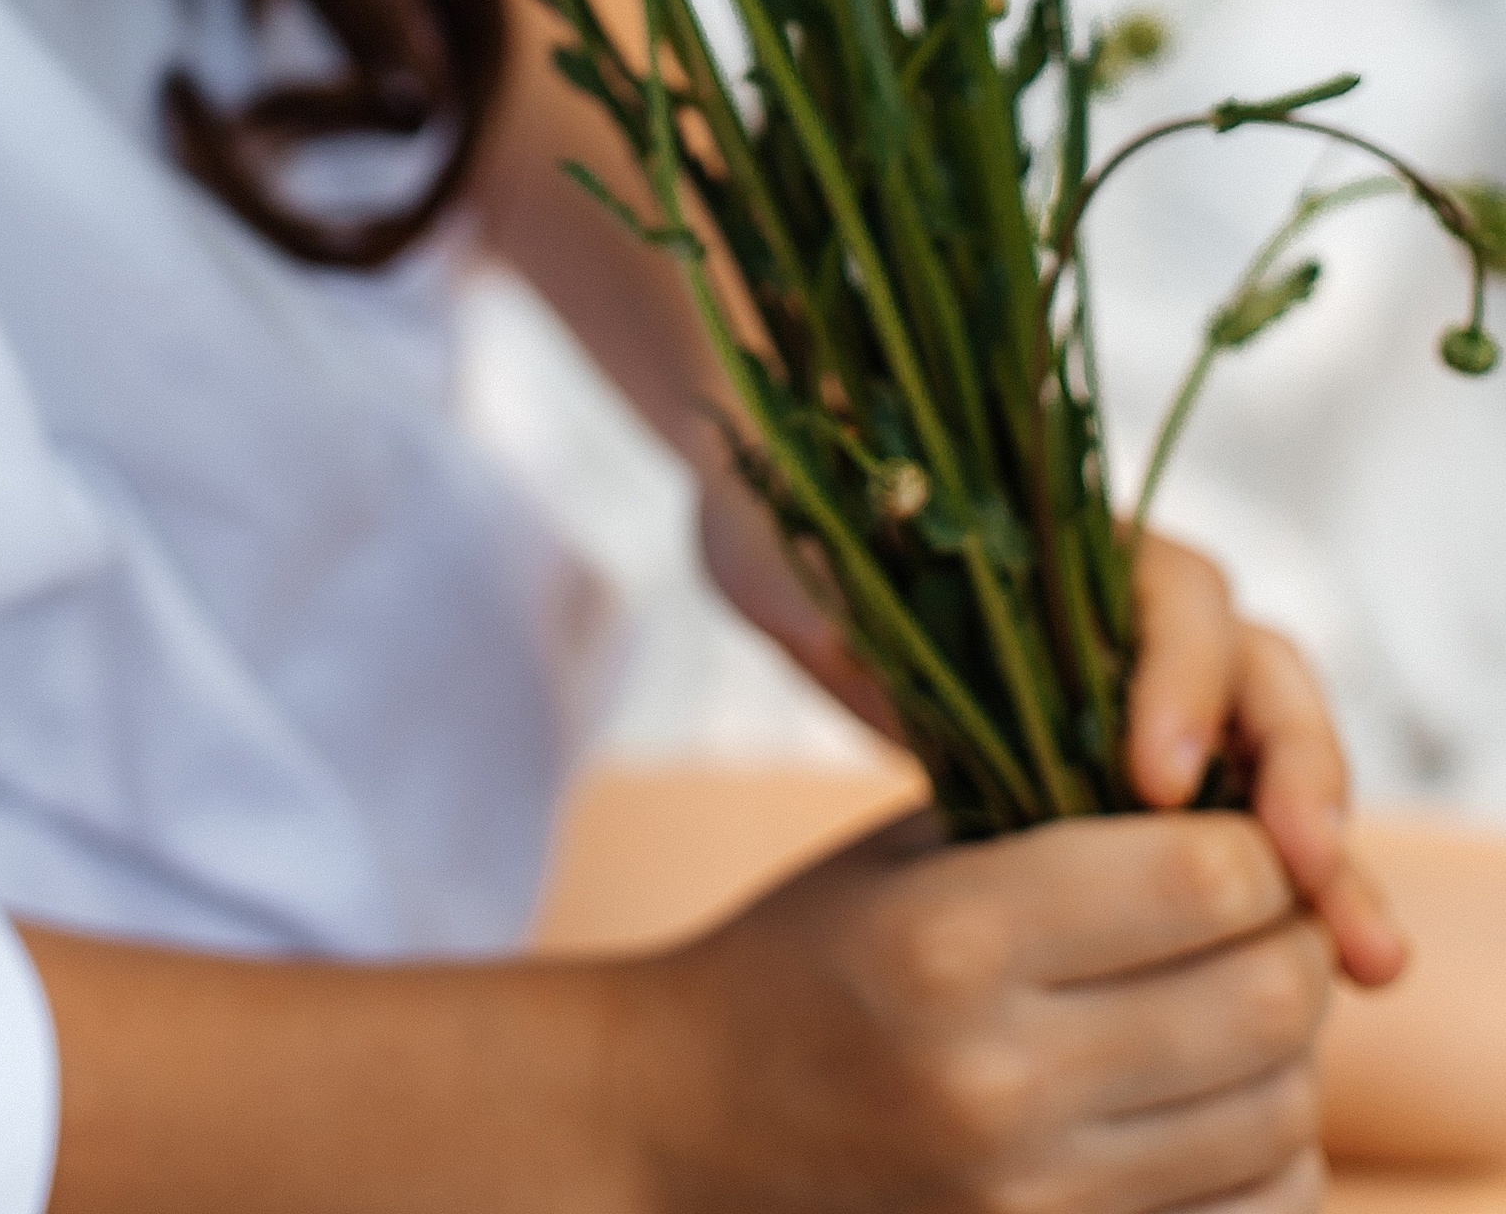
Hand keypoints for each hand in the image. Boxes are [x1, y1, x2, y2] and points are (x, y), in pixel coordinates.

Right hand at [631, 801, 1334, 1213]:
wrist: (683, 1124)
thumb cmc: (805, 959)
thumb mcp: (905, 855)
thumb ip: (1055, 822)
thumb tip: (1238, 803)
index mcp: (950, 939)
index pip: (1200, 877)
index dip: (1254, 846)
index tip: (1241, 833)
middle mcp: (997, 1080)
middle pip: (1261, 1002)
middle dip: (1293, 942)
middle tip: (1275, 915)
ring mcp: (1028, 1201)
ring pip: (1276, 1121)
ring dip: (1290, 1055)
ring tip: (1244, 1004)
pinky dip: (1265, 1156)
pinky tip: (1222, 1104)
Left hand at [698, 478, 1409, 994]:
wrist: (792, 550)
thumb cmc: (798, 530)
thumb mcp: (796, 548)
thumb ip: (819, 576)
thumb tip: (835, 634)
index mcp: (1070, 541)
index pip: (1175, 594)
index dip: (1180, 679)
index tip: (1154, 773)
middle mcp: (1135, 608)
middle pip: (1264, 675)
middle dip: (1301, 775)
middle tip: (1306, 872)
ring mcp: (1155, 689)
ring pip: (1277, 758)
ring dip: (1326, 856)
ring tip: (1363, 961)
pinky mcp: (1145, 775)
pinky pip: (1243, 826)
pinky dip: (1289, 898)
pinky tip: (1331, 974)